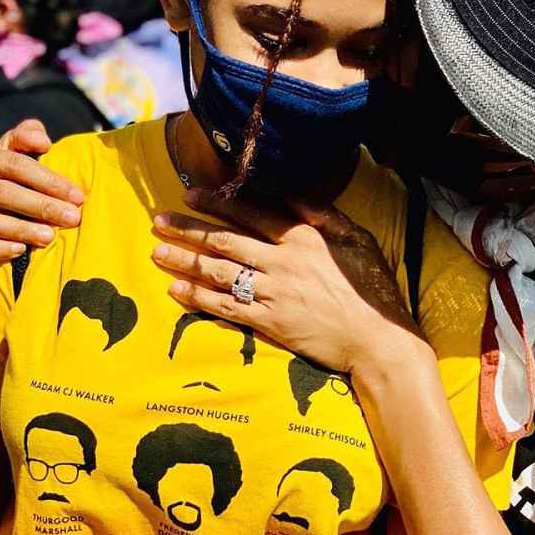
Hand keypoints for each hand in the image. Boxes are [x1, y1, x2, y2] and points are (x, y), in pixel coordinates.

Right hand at [0, 120, 83, 261]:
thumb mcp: (10, 153)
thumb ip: (27, 138)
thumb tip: (43, 141)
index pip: (16, 165)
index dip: (48, 180)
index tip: (77, 196)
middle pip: (2, 192)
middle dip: (41, 206)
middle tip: (71, 219)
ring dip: (19, 229)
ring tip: (48, 237)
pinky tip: (19, 252)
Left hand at [151, 191, 422, 378]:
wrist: (378, 340)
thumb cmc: (371, 288)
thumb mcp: (357, 239)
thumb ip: (325, 215)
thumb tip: (295, 194)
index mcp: (304, 236)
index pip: (251, 212)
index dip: (216, 202)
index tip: (188, 194)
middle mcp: (284, 261)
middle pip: (225, 240)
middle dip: (187, 229)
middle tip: (158, 221)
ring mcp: (274, 293)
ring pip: (218, 272)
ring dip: (184, 261)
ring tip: (157, 252)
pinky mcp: (270, 323)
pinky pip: (225, 308)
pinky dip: (197, 298)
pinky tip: (176, 290)